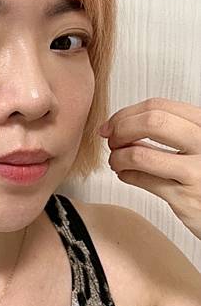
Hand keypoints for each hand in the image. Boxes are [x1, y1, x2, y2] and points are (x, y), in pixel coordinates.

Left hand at [99, 97, 200, 239]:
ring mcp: (196, 172)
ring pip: (140, 155)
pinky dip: (125, 175)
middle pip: (151, 123)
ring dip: (118, 157)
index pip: (157, 106)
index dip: (126, 114)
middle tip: (111, 141)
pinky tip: (126, 174)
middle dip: (121, 130)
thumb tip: (120, 125)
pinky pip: (142, 180)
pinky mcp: (185, 198)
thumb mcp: (195, 143)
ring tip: (116, 161)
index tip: (112, 124)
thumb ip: (167, 131)